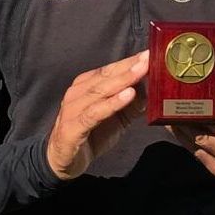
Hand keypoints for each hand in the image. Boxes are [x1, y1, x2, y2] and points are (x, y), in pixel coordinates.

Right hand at [46, 52, 148, 180]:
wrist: (62, 161)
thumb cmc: (90, 134)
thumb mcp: (116, 117)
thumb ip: (132, 104)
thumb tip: (152, 91)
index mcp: (86, 86)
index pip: (110, 69)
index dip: (130, 61)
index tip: (150, 53)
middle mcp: (77, 93)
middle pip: (106, 76)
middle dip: (129, 66)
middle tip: (149, 58)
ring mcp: (73, 109)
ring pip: (100, 91)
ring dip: (123, 80)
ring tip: (141, 71)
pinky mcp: (72, 127)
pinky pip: (94, 113)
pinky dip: (112, 103)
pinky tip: (128, 95)